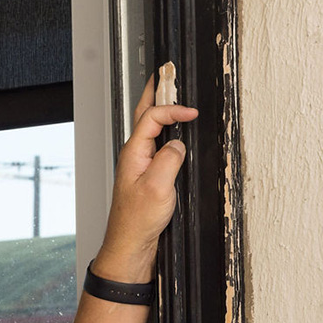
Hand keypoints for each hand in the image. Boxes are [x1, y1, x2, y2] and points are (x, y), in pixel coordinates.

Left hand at [93, 72, 198, 282]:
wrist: (130, 248)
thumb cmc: (137, 223)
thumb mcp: (157, 187)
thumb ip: (169, 159)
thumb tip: (178, 145)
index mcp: (133, 153)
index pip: (152, 117)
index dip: (172, 109)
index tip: (192, 112)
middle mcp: (134, 157)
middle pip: (144, 116)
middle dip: (155, 92)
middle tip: (165, 74)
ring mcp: (140, 167)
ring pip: (150, 130)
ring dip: (160, 110)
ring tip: (169, 93)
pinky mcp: (148, 179)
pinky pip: (158, 148)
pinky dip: (167, 133)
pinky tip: (174, 135)